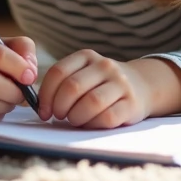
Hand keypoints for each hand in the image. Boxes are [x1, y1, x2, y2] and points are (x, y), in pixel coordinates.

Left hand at [37, 49, 151, 128]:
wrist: (141, 85)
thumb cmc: (101, 84)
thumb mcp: (84, 73)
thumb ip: (63, 82)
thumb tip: (39, 104)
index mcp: (87, 56)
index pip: (58, 72)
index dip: (45, 94)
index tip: (43, 110)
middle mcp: (105, 66)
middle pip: (73, 87)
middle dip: (60, 107)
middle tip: (59, 116)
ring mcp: (121, 83)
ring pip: (91, 103)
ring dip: (76, 117)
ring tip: (75, 120)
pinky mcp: (131, 104)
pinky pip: (107, 117)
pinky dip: (93, 124)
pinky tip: (90, 124)